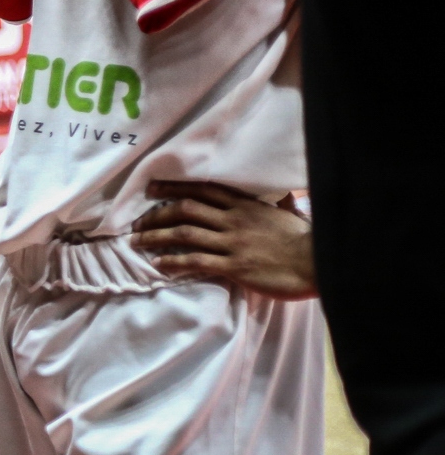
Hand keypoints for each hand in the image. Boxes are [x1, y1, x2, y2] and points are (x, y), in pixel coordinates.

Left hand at [131, 181, 315, 299]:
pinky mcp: (234, 267)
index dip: (174, 187)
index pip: (202, 190)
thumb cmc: (305, 240)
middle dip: (156, 214)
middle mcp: (233, 220)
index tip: (151, 188)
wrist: (319, 263)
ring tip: (137, 242)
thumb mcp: (289, 214)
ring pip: (184, 234)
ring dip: (156, 237)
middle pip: (185, 210)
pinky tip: (159, 264)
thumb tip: (283, 194)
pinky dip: (173, 261)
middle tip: (136, 221)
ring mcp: (232, 243)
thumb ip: (278, 204)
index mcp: (245, 205)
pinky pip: (196, 261)